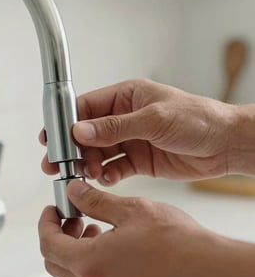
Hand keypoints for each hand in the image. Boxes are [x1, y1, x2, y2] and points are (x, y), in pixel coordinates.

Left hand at [38, 180, 216, 276]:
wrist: (208, 270)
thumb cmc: (175, 242)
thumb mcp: (129, 210)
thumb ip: (94, 201)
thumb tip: (75, 192)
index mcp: (91, 264)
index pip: (48, 243)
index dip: (46, 222)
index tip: (53, 210)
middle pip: (56, 262)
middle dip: (58, 236)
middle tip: (74, 218)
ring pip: (74, 275)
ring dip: (75, 250)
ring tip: (94, 229)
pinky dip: (91, 264)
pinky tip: (110, 245)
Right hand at [40, 79, 238, 183]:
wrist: (225, 145)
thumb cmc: (197, 119)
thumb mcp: (154, 119)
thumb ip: (115, 127)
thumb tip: (80, 130)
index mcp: (126, 97)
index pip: (87, 107)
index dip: (67, 122)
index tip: (52, 138)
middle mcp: (125, 118)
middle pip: (88, 133)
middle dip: (73, 148)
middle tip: (58, 164)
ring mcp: (130, 140)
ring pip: (99, 152)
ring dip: (90, 163)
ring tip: (88, 173)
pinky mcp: (138, 160)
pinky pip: (115, 167)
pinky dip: (108, 175)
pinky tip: (108, 179)